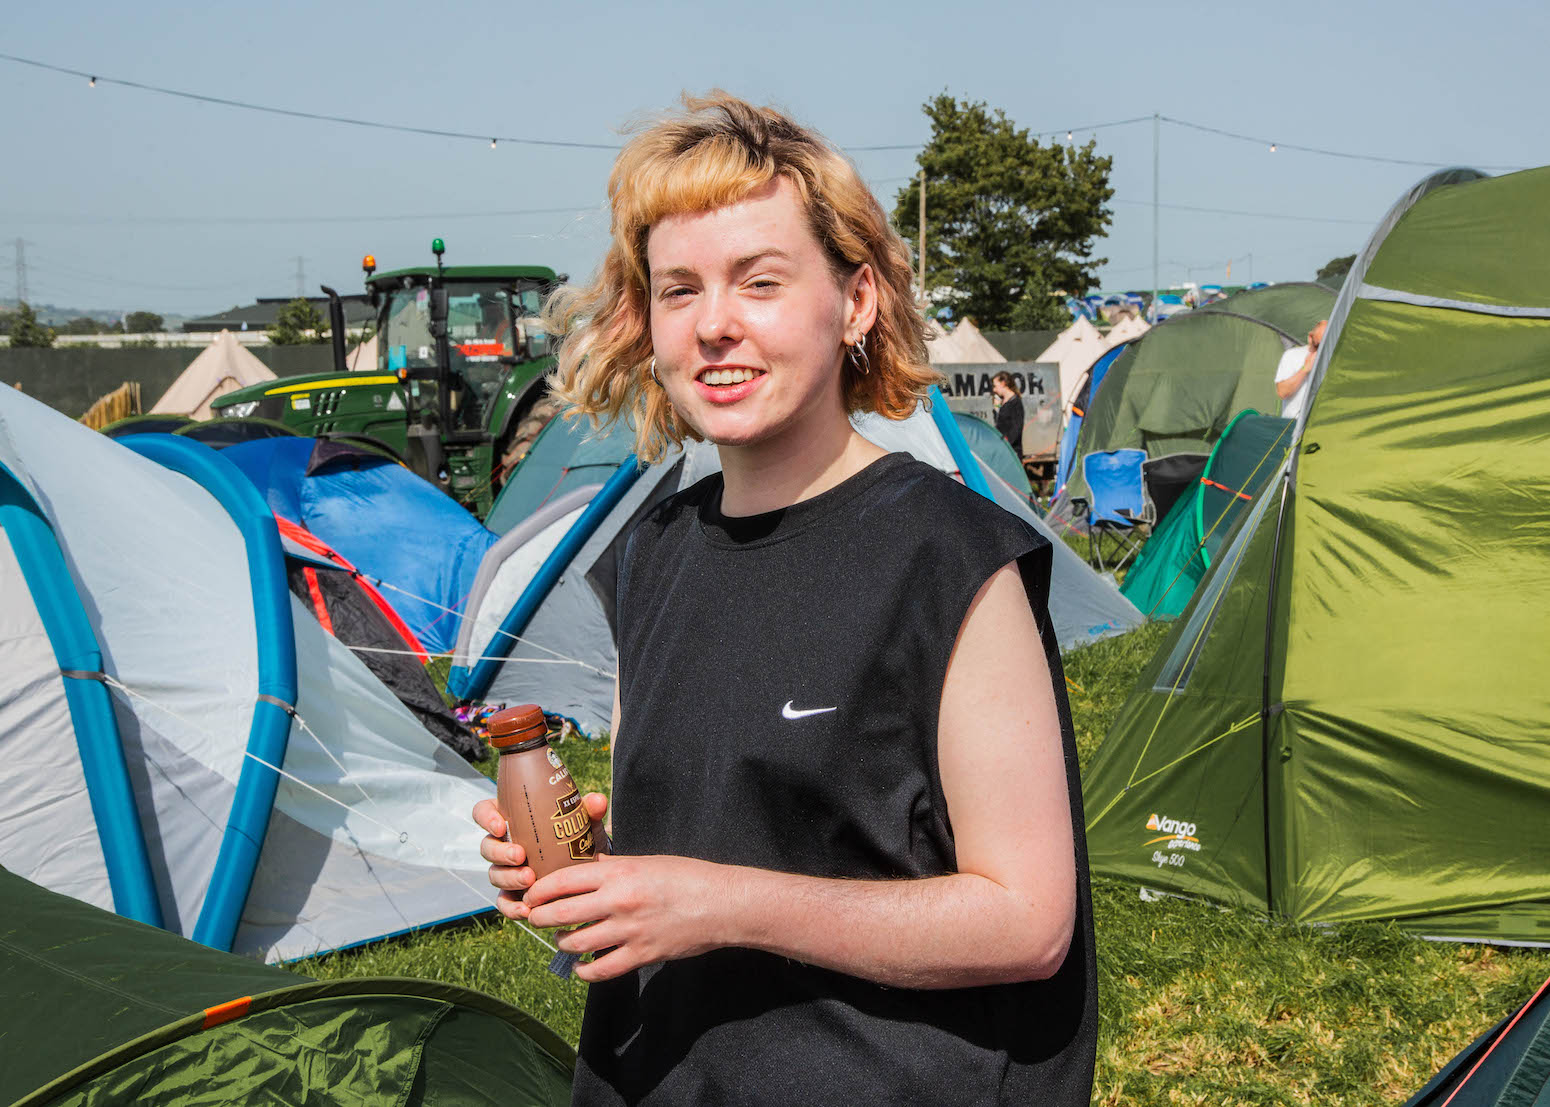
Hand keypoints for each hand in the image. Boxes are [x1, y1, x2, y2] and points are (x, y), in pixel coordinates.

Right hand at [474, 792, 608, 920]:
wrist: (586, 864)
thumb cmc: (576, 834)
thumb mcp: (582, 820)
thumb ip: (588, 809)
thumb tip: (597, 801)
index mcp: (511, 818)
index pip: (484, 812)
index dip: (486, 818)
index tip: (501, 825)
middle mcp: (503, 843)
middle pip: (487, 846)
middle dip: (500, 852)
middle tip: (520, 856)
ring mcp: (505, 870)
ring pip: (495, 874)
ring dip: (509, 878)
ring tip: (530, 879)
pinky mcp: (513, 894)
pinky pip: (504, 902)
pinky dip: (512, 907)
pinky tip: (526, 909)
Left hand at [517, 853, 741, 982]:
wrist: (721, 903)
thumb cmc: (686, 876)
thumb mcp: (645, 860)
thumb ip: (613, 866)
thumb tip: (586, 866)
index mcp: (618, 872)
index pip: (562, 881)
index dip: (539, 890)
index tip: (531, 895)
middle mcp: (618, 900)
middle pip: (561, 914)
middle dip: (540, 918)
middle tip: (534, 918)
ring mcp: (629, 930)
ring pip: (576, 943)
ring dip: (562, 943)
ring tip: (562, 939)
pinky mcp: (641, 954)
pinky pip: (601, 970)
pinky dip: (584, 972)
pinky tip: (580, 967)